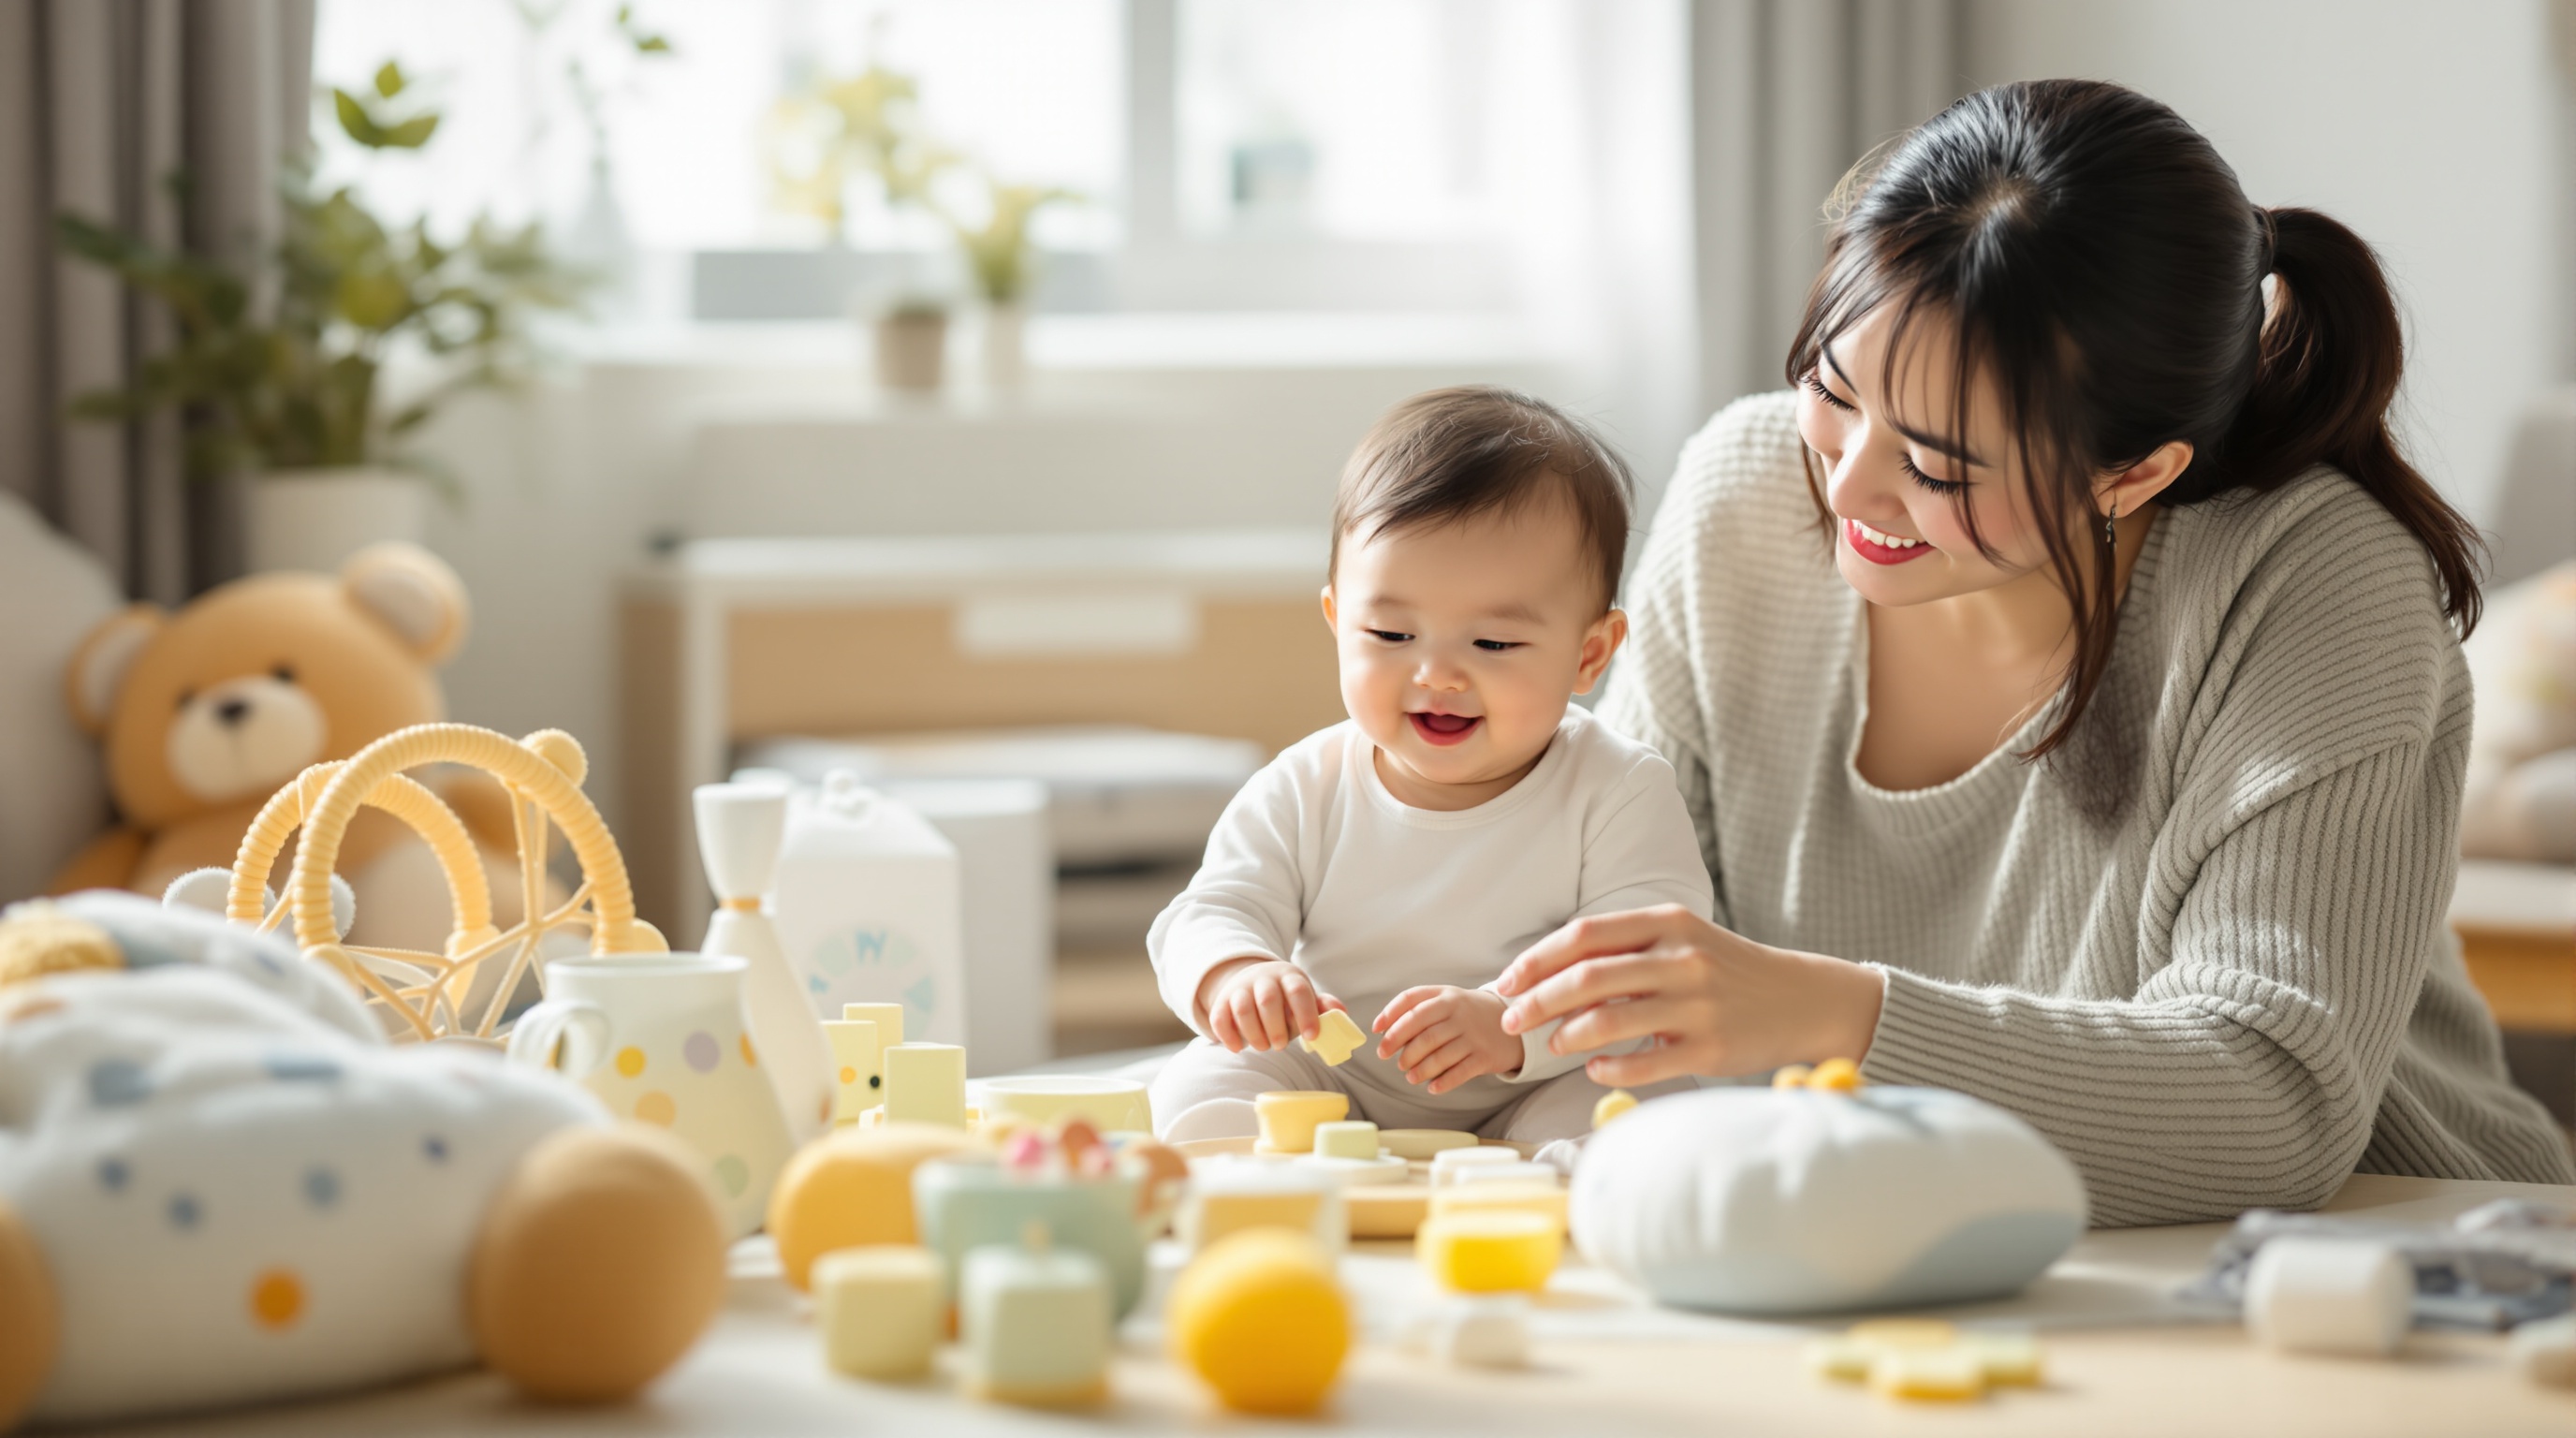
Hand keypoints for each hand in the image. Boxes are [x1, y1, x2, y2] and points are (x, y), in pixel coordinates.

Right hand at [1203, 959, 1345, 1052]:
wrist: (1253, 980)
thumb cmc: (1286, 997)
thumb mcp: (1305, 996)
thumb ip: (1322, 1005)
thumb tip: (1340, 1013)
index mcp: (1289, 977)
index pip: (1298, 991)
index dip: (1306, 1014)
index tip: (1311, 1036)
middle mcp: (1264, 979)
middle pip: (1268, 999)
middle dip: (1276, 1027)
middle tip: (1281, 1046)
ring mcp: (1241, 988)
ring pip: (1243, 1008)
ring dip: (1253, 1033)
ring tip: (1263, 1046)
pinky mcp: (1222, 1001)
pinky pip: (1220, 1017)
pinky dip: (1227, 1036)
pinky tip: (1238, 1048)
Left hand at [1371, 986, 1521, 1093]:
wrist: (1514, 1019)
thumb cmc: (1468, 1012)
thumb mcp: (1448, 999)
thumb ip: (1419, 1008)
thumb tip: (1384, 1030)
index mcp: (1446, 996)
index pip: (1412, 1000)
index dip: (1390, 1015)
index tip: (1376, 1030)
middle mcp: (1459, 1013)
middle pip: (1423, 1032)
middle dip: (1399, 1047)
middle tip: (1387, 1057)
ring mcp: (1473, 1035)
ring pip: (1439, 1055)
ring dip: (1419, 1068)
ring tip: (1409, 1075)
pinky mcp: (1485, 1056)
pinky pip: (1459, 1072)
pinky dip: (1442, 1082)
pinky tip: (1431, 1087)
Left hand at [1491, 905, 1886, 1086]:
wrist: (1802, 999)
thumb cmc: (1726, 969)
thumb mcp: (1682, 939)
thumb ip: (1625, 948)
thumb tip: (1548, 971)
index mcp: (1668, 922)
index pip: (1584, 935)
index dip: (1536, 959)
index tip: (1508, 982)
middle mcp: (1682, 958)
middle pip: (1587, 978)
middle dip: (1536, 1001)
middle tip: (1511, 1020)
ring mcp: (1697, 1005)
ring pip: (1608, 1021)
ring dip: (1567, 1036)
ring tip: (1554, 1045)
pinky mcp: (1710, 1047)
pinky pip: (1642, 1062)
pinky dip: (1608, 1068)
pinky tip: (1595, 1069)